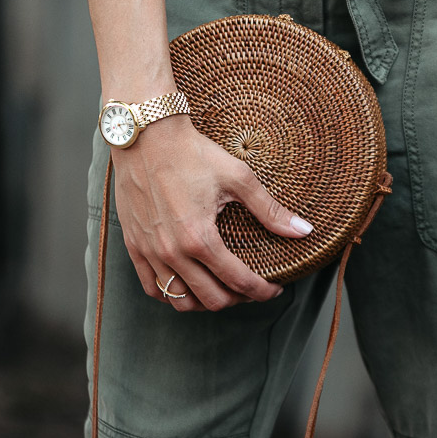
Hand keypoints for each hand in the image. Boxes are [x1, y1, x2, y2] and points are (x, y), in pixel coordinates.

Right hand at [110, 114, 313, 311]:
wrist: (144, 135)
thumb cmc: (191, 152)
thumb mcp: (237, 177)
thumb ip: (270, 210)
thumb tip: (303, 230)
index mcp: (200, 237)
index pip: (238, 282)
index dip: (263, 291)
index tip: (275, 288)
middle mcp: (172, 251)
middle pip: (211, 299)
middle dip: (239, 299)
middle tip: (252, 288)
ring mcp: (150, 251)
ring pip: (180, 300)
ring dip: (205, 302)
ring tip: (222, 289)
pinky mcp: (133, 245)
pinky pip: (152, 288)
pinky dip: (172, 295)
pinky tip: (188, 285)